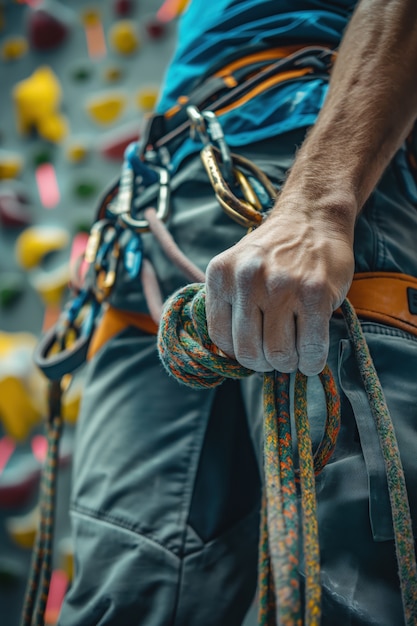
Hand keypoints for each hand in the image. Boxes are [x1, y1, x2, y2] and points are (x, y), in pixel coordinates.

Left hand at [205, 196, 354, 375]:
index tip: (254, 349)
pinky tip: (312, 353)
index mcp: (221, 275)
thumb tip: (231, 358)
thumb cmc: (274, 252)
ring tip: (295, 351)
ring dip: (289, 363)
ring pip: (280, 356)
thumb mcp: (236, 269)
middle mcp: (247, 280)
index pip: (219, 338)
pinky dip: (312, 362)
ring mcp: (282, 287)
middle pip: (249, 353)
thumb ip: (229, 305)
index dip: (238, 353)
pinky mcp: (315, 294)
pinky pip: (311, 349)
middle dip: (265, 363)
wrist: (312, 217)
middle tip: (276, 355)